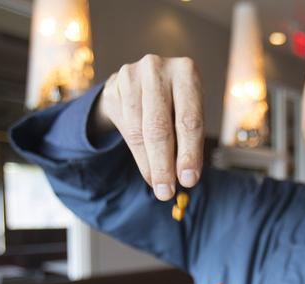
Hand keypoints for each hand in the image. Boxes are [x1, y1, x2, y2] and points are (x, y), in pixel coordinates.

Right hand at [94, 54, 203, 200]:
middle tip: (167, 192)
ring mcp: (133, 75)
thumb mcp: (187, 114)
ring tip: (159, 186)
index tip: (189, 181)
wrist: (141, 82)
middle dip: (164, 165)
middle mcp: (158, 69)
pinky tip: (148, 170)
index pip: (188, 120)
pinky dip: (138, 155)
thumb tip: (186, 179)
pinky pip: (126, 128)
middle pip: (159, 127)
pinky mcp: (114, 85)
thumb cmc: (174, 103)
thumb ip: (188, 141)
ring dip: (150, 165)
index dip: (189, 153)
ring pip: (139, 132)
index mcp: (187, 72)